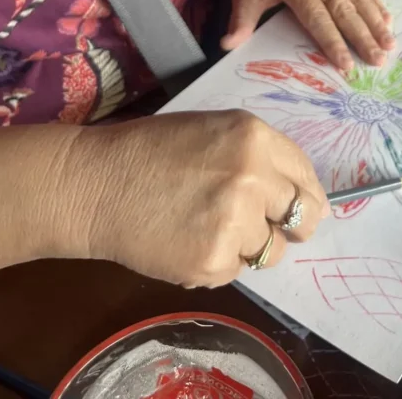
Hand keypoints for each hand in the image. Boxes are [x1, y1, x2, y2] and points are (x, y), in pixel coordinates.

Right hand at [74, 111, 328, 287]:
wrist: (95, 183)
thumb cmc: (151, 151)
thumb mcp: (214, 132)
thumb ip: (258, 157)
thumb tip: (302, 198)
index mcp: (255, 137)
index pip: (306, 175)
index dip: (304, 194)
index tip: (299, 206)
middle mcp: (254, 177)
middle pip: (303, 216)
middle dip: (289, 225)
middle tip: (265, 227)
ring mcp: (236, 221)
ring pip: (271, 249)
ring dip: (249, 245)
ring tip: (208, 226)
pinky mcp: (213, 260)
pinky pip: (237, 270)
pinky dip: (218, 262)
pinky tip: (187, 241)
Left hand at [221, 0, 394, 70]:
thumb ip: (240, 22)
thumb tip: (227, 47)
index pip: (316, 17)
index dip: (332, 42)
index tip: (347, 64)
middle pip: (343, 9)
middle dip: (362, 36)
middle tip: (378, 60)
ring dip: (376, 22)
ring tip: (390, 45)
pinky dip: (376, 2)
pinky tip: (388, 22)